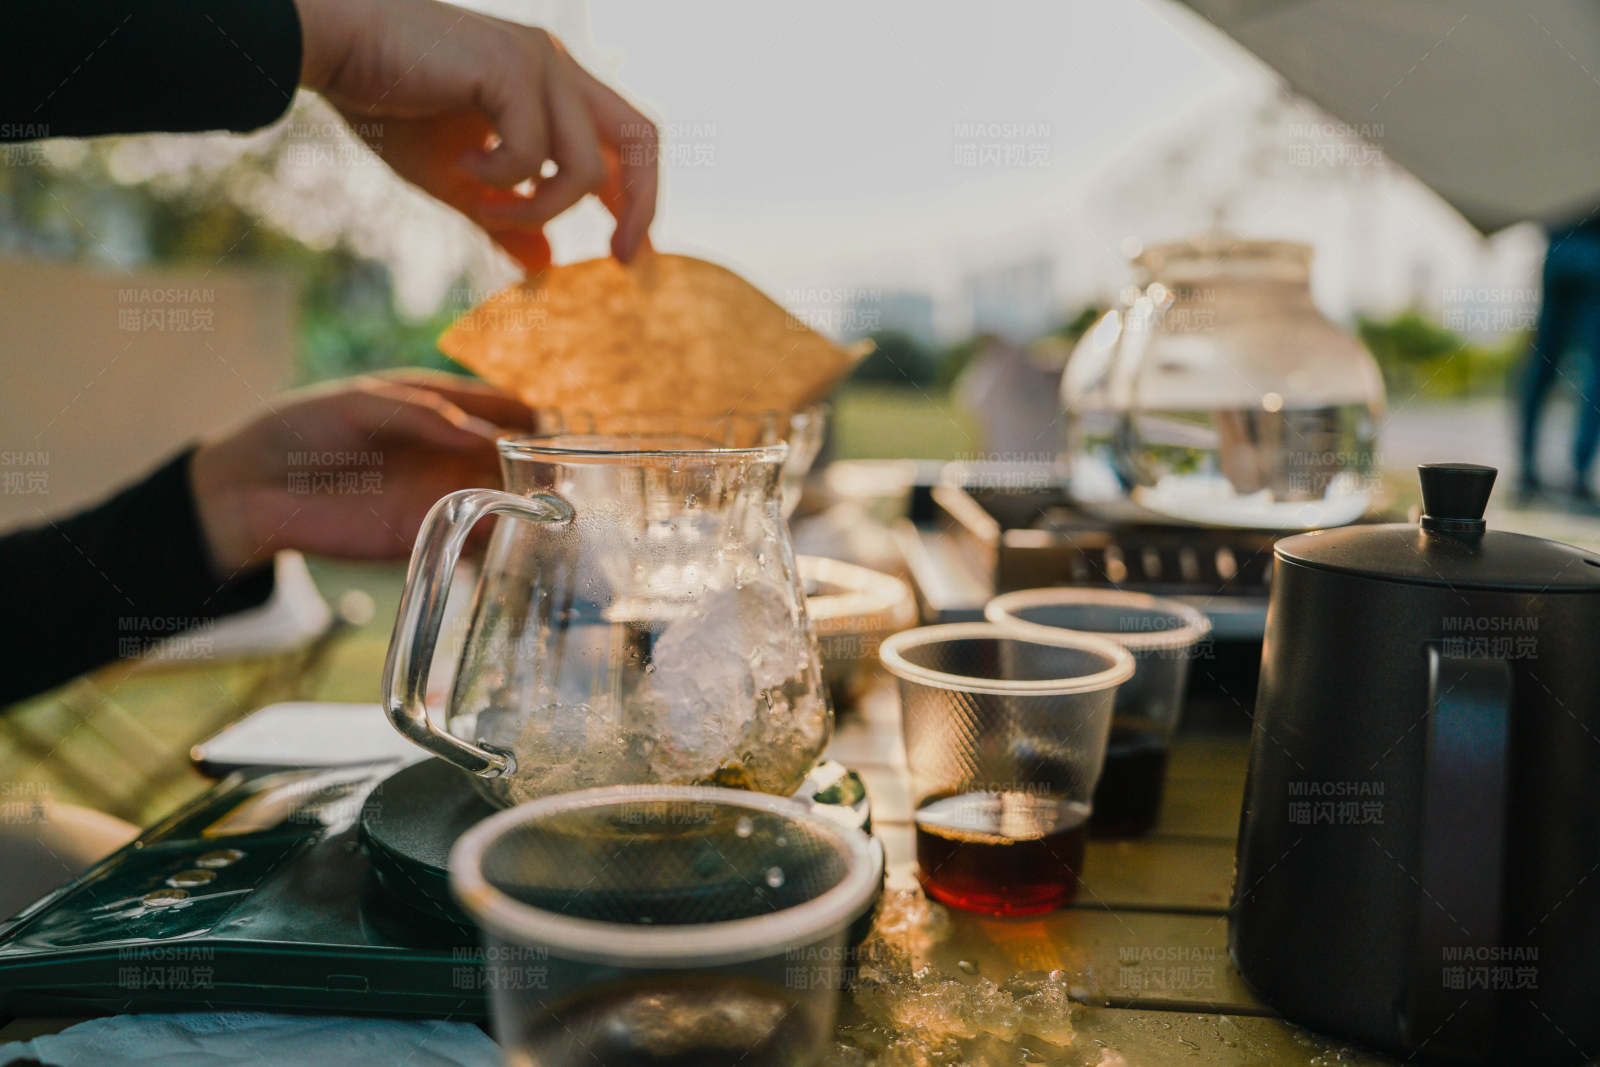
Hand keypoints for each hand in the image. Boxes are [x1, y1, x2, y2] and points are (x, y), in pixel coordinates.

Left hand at [189, 371, 535, 574]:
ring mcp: (441, 494)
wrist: (253, 488)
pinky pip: (475, 537)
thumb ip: (422, 413)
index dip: (531, 415)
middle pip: (516, 456)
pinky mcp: (426, 535)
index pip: (503, 406)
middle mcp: (451, 451)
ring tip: (558, 506)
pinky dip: (501, 538)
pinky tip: (519, 536)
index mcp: (441, 407)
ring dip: (532, 502)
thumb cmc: (302, 427)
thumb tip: (484, 437)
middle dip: (544, 463)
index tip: (557, 426)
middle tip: (569, 473)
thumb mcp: (361, 402)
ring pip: (506, 497)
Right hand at [293, 0, 657, 270]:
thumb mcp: (456, 180)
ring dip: (534, 210)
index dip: (639, 198)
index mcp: (554, 85)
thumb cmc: (388, 105)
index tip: (631, 256)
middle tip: (622, 259)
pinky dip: (500, 182)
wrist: (334, 50)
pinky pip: (535, 159)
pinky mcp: (513, 68)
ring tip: (479, 204)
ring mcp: (540, 62)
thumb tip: (544, 266)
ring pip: (583, 170)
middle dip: (642, 205)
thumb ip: (504, 219)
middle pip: (641, 140)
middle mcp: (558, 66)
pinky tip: (461, 166)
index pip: (626, 141)